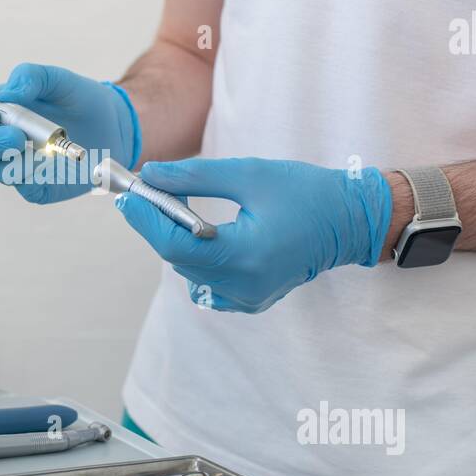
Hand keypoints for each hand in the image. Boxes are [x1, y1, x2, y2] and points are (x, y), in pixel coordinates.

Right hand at [0, 63, 139, 203]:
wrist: (114, 127)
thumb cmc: (80, 99)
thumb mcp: (59, 79)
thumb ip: (33, 77)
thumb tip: (9, 91)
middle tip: (16, 137)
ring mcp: (16, 165)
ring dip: (16, 160)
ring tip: (44, 147)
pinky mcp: (34, 187)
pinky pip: (23, 186)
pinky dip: (35, 175)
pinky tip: (53, 163)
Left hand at [117, 158, 392, 311]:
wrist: (350, 222)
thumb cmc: (305, 192)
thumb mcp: (248, 174)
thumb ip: (194, 177)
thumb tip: (150, 175)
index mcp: (246, 255)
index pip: (174, 244)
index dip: (144, 218)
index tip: (125, 193)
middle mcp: (244, 286)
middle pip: (177, 257)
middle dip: (156, 223)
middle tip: (145, 190)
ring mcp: (248, 299)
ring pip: (188, 271)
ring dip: (176, 240)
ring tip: (174, 207)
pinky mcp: (251, 301)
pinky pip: (206, 284)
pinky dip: (196, 259)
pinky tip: (204, 235)